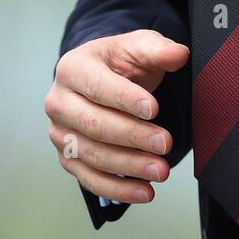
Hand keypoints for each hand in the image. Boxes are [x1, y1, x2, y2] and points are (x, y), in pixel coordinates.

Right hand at [44, 29, 189, 204]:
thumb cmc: (119, 62)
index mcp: (72, 68)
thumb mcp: (139, 46)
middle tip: (165, 143)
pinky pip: (90, 179)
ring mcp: (60, 133)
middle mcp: (58, 102)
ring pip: (92, 155)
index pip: (98, 86)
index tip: (154, 109)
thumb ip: (158, 49)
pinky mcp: (68, 157)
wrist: (101, 76)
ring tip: (161, 170)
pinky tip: (145, 192)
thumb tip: (180, 54)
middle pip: (94, 124)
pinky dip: (118, 189)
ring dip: (129, 166)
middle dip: (132, 136)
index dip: (126, 99)